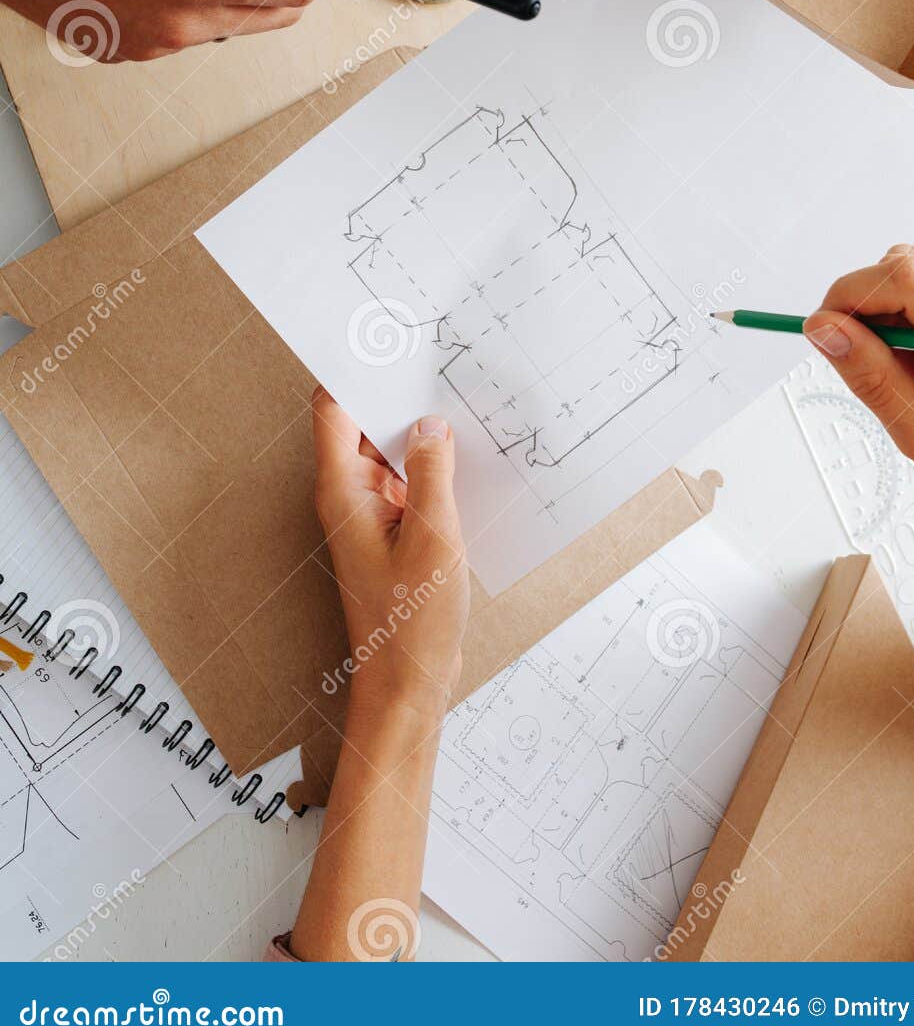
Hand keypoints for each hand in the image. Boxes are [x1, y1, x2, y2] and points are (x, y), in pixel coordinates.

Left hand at [312, 388, 469, 718]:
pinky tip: (467, 457)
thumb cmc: (410, 624)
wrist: (408, 686)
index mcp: (344, 491)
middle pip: (364, 423)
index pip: (333, 408)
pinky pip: (409, 482)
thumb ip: (432, 472)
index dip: (354, 368)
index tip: (385, 339)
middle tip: (438, 359)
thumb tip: (430, 422)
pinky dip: (432, 467)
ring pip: (391, 452)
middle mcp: (351, 496)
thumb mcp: (434, 538)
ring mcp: (372, 515)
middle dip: (397, 393)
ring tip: (460, 399)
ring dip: (420, 432)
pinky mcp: (395, 533)